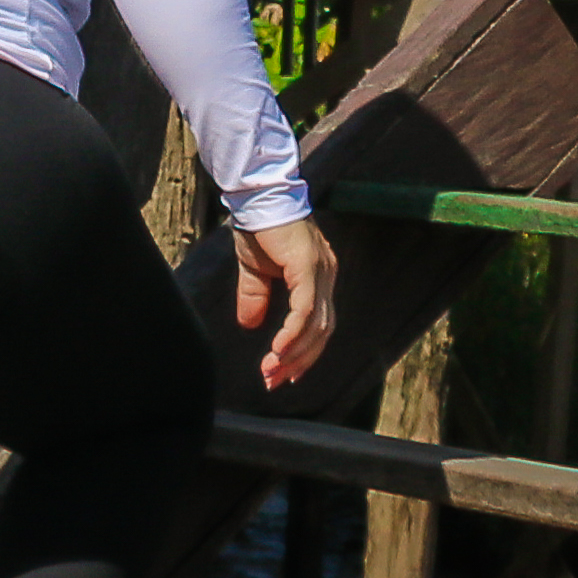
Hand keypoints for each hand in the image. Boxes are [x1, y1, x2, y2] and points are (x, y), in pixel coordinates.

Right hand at [233, 214, 342, 391]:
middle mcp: (327, 275)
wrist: (256, 196)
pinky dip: (293, 334)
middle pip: (322, 331)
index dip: (303, 353)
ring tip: (270, 371)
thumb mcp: (255, 271)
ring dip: (293, 354)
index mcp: (319, 276)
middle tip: (274, 382)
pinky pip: (306, 309)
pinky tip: (277, 351)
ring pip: (316, 325)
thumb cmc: (258, 227)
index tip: (283, 375)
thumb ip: (256, 297)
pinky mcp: (308, 266)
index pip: (319, 324)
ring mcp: (321, 270)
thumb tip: (251, 326)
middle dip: (299, 362)